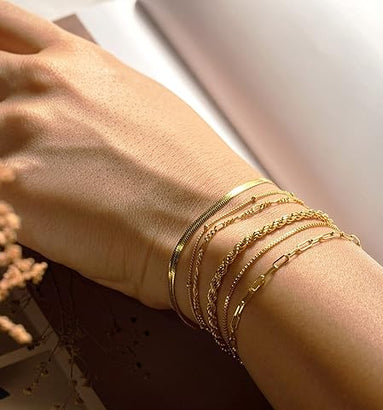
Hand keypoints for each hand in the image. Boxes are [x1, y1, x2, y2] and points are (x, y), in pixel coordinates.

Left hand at [0, 1, 259, 308]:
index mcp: (77, 63)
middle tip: (24, 151)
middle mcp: (42, 89)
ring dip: (9, 165)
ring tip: (54, 194)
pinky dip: (10, 206)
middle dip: (1, 117)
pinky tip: (46, 218)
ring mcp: (20, 135)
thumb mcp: (145, 109)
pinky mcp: (11, 190)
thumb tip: (73, 116)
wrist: (211, 224)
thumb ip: (91, 98)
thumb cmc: (195, 176)